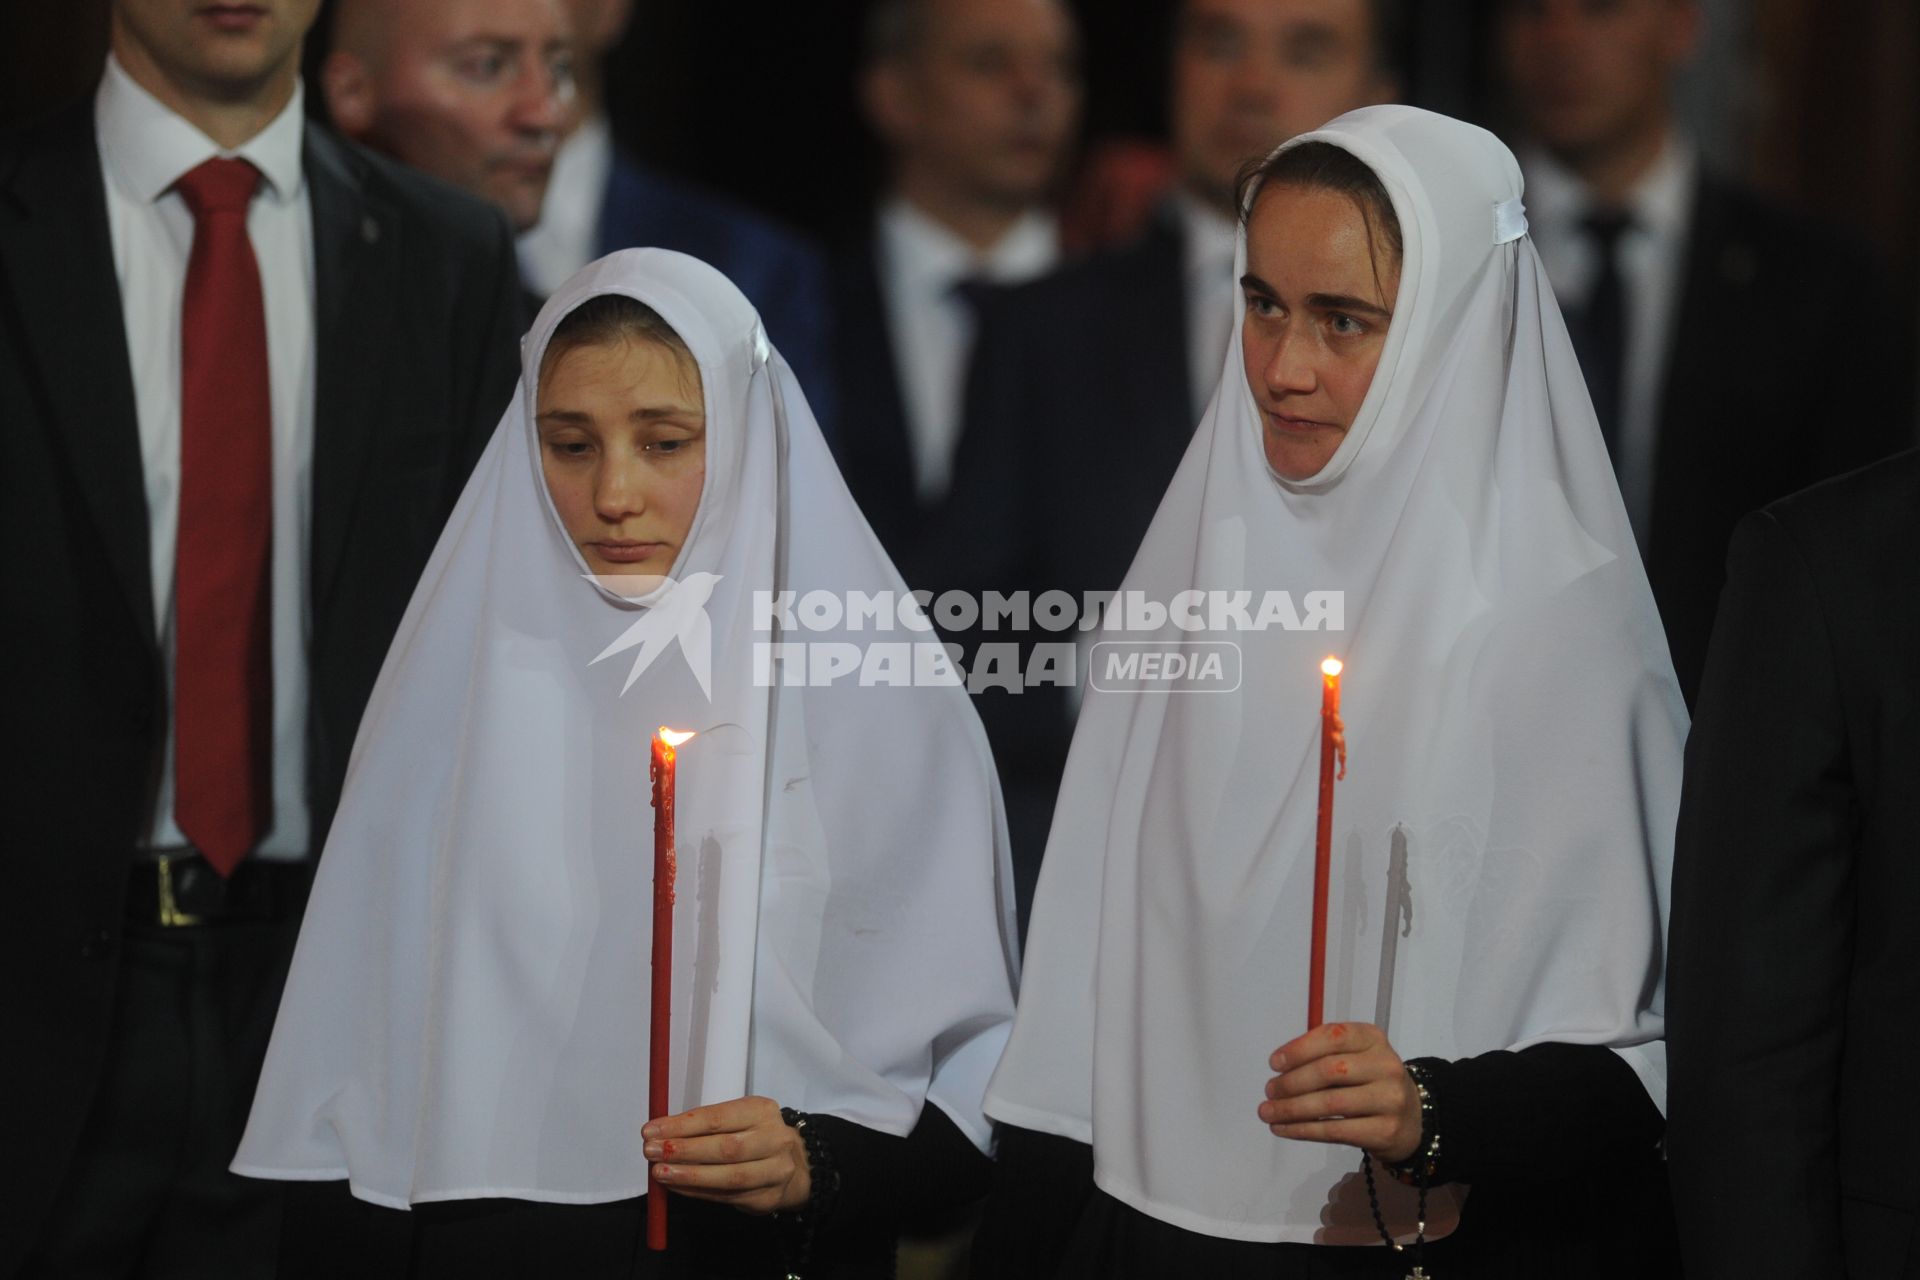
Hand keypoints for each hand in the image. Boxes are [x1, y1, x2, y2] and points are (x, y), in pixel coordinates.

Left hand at [642, 1096, 810, 1214]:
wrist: (794, 1166)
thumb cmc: (754, 1137)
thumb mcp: (737, 1118)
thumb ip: (702, 1125)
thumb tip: (660, 1132)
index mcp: (762, 1111)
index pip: (717, 1117)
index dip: (682, 1125)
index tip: (652, 1130)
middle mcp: (773, 1140)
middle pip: (725, 1148)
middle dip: (684, 1150)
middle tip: (651, 1151)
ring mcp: (774, 1171)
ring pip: (728, 1177)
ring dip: (688, 1175)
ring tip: (659, 1173)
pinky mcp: (767, 1198)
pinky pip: (726, 1196)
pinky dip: (697, 1192)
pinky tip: (676, 1186)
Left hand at [1257, 1022, 1421, 1162]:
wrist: (1412, 1119)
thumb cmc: (1371, 1081)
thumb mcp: (1355, 1057)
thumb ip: (1323, 1054)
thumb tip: (1280, 1067)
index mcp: (1373, 1038)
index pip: (1333, 1036)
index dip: (1299, 1049)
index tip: (1274, 1063)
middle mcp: (1385, 1065)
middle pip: (1329, 1071)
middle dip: (1291, 1082)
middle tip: (1269, 1091)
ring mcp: (1389, 1099)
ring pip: (1330, 1103)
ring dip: (1291, 1109)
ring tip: (1268, 1112)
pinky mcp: (1385, 1131)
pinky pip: (1335, 1131)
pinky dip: (1303, 1130)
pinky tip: (1284, 1129)